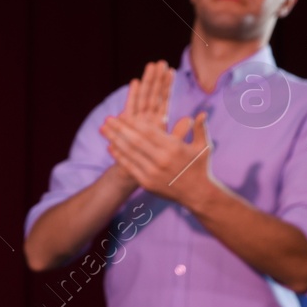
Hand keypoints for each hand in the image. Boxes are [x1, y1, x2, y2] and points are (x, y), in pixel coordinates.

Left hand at [100, 61, 211, 202]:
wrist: (197, 194)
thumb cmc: (199, 166)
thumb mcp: (203, 146)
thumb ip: (199, 128)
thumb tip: (202, 113)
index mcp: (175, 147)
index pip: (149, 131)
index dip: (134, 122)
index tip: (122, 114)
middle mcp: (162, 159)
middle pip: (135, 140)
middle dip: (119, 128)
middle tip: (107, 118)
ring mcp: (153, 172)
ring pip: (129, 153)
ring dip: (114, 140)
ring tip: (103, 129)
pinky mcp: (147, 183)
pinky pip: (129, 167)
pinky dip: (118, 156)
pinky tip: (110, 147)